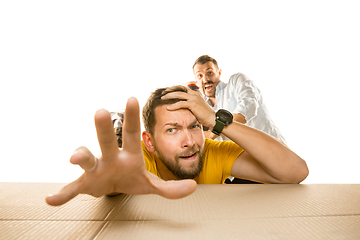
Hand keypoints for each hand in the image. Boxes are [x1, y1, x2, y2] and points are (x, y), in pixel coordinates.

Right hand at [46, 97, 196, 205]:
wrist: (112, 188)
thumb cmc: (130, 179)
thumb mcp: (151, 185)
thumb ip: (170, 188)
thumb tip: (193, 187)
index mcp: (129, 155)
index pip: (132, 133)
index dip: (132, 117)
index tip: (132, 98)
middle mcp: (110, 157)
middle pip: (107, 140)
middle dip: (105, 128)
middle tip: (102, 111)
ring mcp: (96, 170)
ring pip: (87, 159)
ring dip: (81, 156)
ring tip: (75, 157)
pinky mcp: (85, 185)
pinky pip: (73, 189)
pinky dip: (63, 194)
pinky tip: (52, 199)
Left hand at [161, 90, 215, 127]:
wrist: (213, 118)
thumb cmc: (205, 115)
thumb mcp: (197, 107)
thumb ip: (190, 104)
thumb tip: (182, 106)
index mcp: (195, 93)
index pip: (182, 87)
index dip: (174, 88)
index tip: (167, 91)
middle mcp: (194, 94)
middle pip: (179, 89)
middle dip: (169, 90)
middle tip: (163, 93)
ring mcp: (194, 98)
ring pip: (178, 94)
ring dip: (169, 96)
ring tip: (162, 98)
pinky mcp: (193, 104)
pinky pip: (181, 103)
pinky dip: (173, 105)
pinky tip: (168, 108)